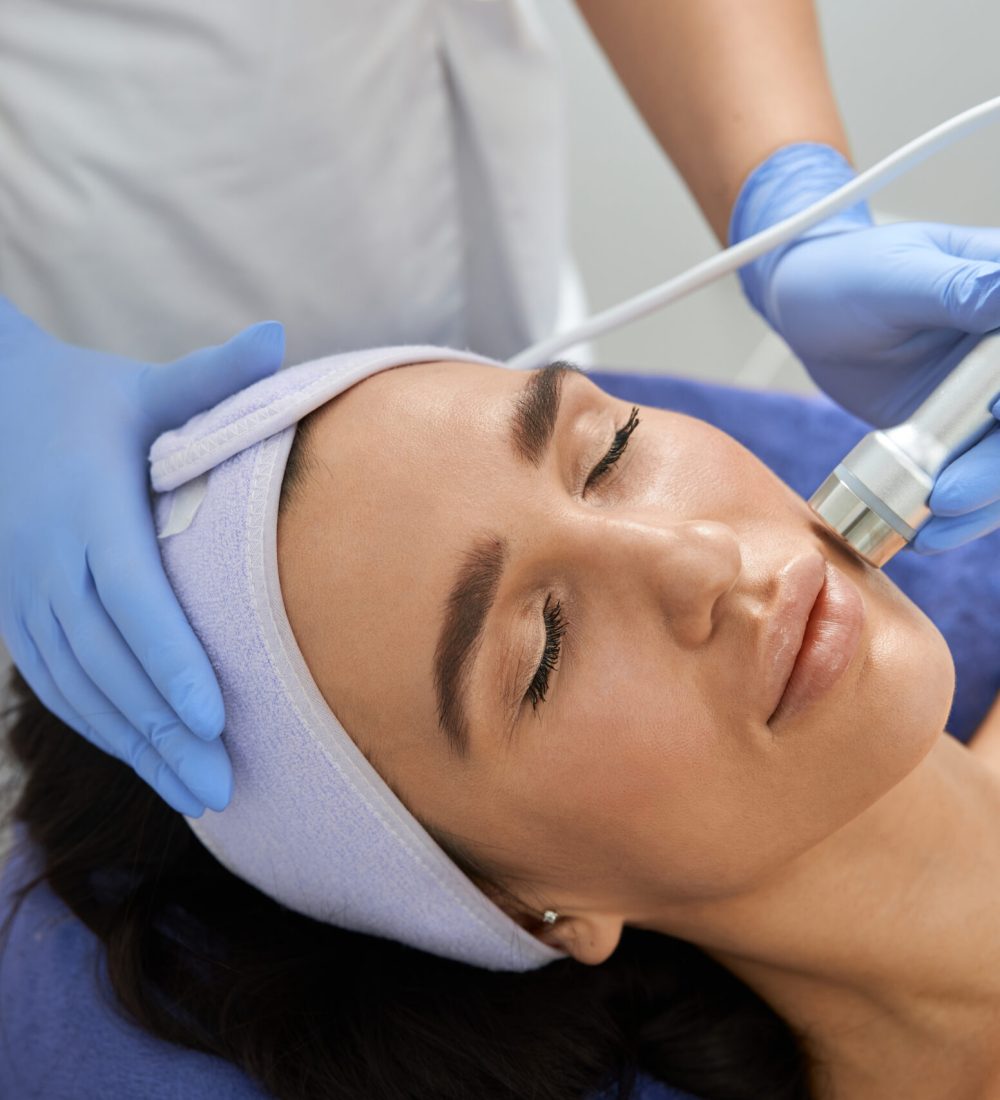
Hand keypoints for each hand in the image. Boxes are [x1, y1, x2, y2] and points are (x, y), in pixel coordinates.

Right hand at [0, 299, 284, 813]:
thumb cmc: (92, 405)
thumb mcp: (146, 388)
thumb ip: (210, 376)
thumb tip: (275, 334)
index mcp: (89, 507)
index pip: (131, 595)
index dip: (170, 658)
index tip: (215, 715)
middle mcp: (50, 561)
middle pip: (109, 660)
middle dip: (165, 728)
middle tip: (224, 784)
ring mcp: (27, 596)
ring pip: (81, 686)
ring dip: (137, 744)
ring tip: (198, 794)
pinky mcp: (20, 617)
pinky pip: (58, 683)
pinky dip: (102, 727)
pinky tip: (147, 760)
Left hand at [731, 142, 999, 553]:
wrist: (804, 307)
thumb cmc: (848, 274)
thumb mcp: (898, 278)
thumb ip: (959, 291)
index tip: (993, 413)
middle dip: (995, 467)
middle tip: (950, 494)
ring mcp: (987, 398)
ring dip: (980, 501)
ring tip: (934, 529)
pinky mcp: (957, 431)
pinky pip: (971, 477)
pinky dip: (956, 512)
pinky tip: (927, 532)